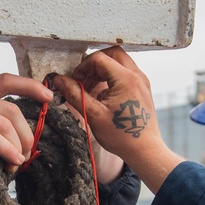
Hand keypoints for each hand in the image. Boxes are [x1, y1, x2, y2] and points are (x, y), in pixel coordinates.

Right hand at [0, 73, 53, 176]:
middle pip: (12, 109)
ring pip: (5, 125)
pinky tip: (11, 162)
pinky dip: (6, 151)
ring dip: (17, 148)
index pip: (7, 79)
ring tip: (16, 165)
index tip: (50, 98)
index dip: (32, 86)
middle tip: (29, 154)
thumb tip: (14, 140)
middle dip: (27, 134)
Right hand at [52, 47, 182, 192]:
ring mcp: (142, 82)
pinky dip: (112, 78)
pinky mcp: (142, 90)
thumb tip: (59, 80)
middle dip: (94, 63)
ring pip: (120, 63)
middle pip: (112, 54)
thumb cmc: (122, 136)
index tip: (74, 80)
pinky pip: (126, 74)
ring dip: (103, 71)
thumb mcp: (93, 114)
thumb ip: (74, 94)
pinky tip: (103, 96)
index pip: (99, 58)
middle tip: (83, 79)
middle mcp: (137, 76)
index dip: (82, 67)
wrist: (145, 150)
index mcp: (126, 78)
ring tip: (90, 90)